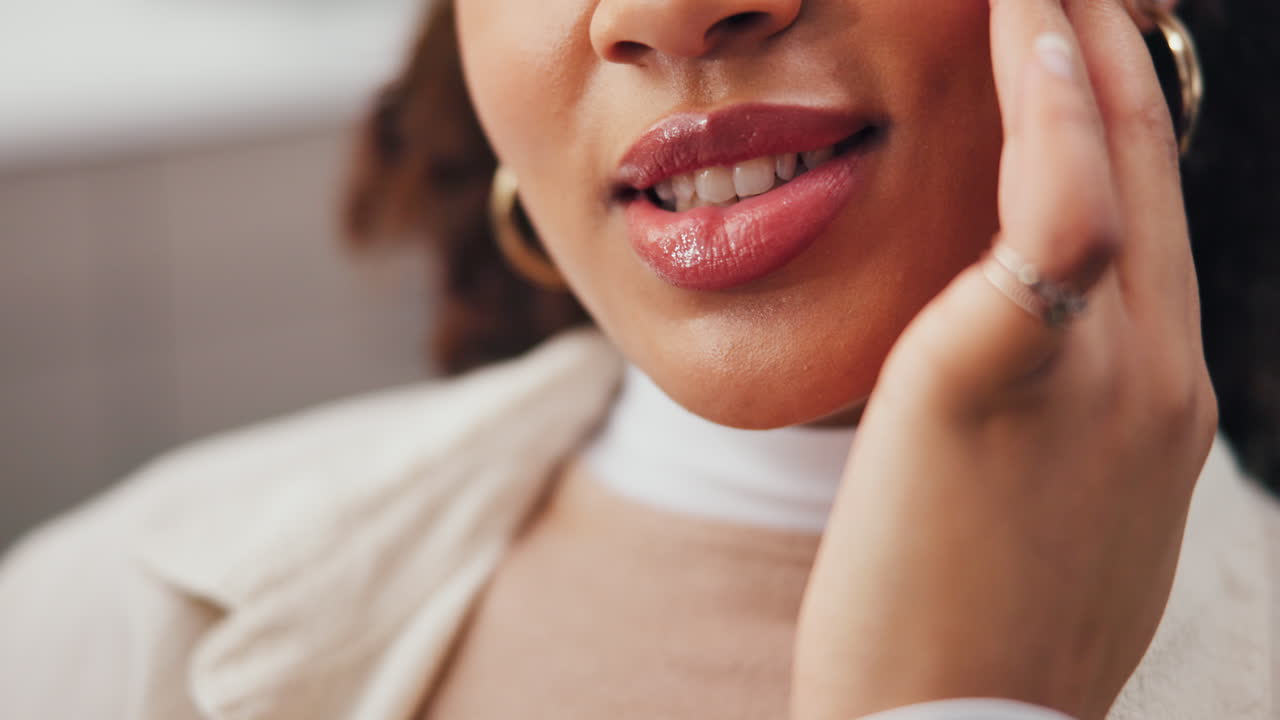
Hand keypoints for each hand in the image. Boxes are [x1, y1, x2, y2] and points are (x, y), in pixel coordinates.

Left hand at [792, 1, 1216, 718]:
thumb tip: (1022, 343)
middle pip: (1150, 163)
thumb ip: (1058, 412)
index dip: (1117, 110)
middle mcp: (1159, 371)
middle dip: (1109, 43)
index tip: (1073, 36)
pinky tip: (1019, 28)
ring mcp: (1103, 372)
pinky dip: (1048, 108)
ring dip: (1078, 40)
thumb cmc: (973, 622)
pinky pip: (1055, 211)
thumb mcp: (1051, 507)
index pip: (1149, 213)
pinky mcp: (1004, 375)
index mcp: (1160, 399)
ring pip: (1117, 160)